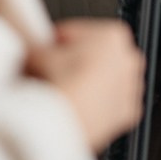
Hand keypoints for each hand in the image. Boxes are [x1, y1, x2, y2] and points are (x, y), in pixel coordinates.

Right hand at [24, 19, 145, 153]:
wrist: (67, 126)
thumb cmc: (61, 86)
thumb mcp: (38, 53)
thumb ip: (34, 44)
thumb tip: (28, 45)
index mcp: (113, 35)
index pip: (74, 33)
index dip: (53, 43)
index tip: (44, 53)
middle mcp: (129, 58)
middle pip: (91, 55)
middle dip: (71, 62)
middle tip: (50, 73)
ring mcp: (132, 87)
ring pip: (102, 79)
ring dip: (84, 83)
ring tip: (62, 91)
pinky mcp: (127, 113)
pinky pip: (107, 103)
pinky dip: (93, 104)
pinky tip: (76, 106)